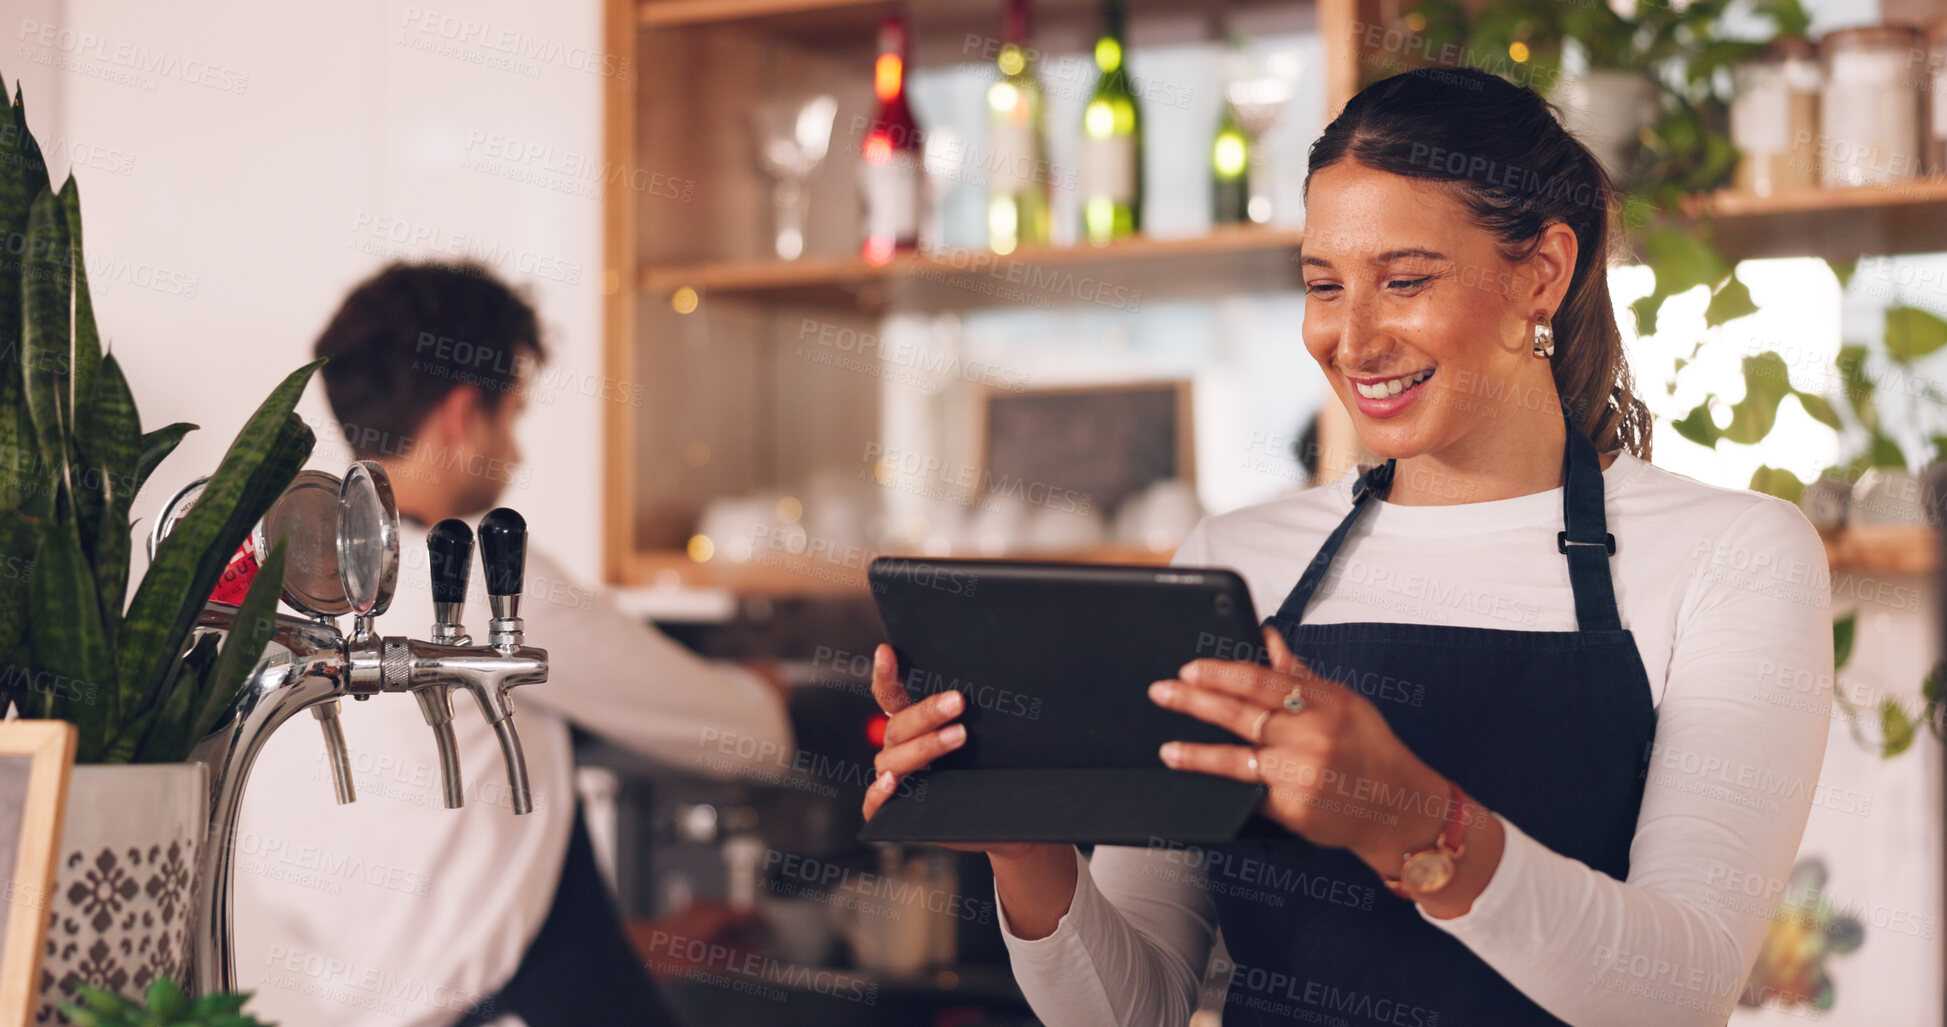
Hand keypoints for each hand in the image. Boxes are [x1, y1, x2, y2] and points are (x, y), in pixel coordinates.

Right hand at [862, 643, 1047, 859]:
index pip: (891, 696)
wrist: (1006, 816)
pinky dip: (880, 792)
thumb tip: (1012, 674)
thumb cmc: (992, 770)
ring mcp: (895, 780)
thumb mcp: (988, 736)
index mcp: (913, 726)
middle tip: (959, 701)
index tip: (888, 650)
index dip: (885, 674)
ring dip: (924, 746)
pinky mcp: (895, 813)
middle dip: (928, 712)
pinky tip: (894, 783)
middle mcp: (898, 749)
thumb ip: (981, 712)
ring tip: (958, 737)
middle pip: (899, 726)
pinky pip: (875, 803)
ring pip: (893, 760)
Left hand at [1148, 627, 1450, 873]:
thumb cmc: (1372, 751)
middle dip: (1195, 702)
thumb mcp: (1345, 702)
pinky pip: (1249, 794)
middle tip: (1163, 692)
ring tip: (1168, 750)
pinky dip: (1222, 787)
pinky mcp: (1295, 809)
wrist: (1399, 808)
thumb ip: (1300, 674)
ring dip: (1196, 754)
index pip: (1261, 681)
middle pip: (1241, 714)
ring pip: (1236, 760)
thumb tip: (1268, 639)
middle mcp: (1312, 737)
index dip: (1220, 673)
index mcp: (1324, 703)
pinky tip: (1199, 782)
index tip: (1190, 669)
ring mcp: (1302, 775)